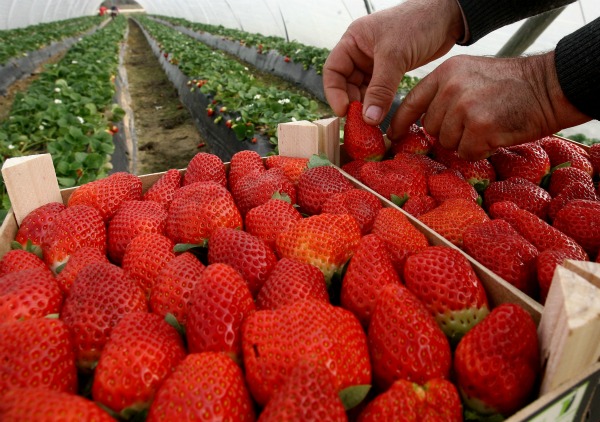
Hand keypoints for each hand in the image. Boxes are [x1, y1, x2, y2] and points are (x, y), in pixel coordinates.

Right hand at [323, 0, 464, 123]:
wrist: (447, 17)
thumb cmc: (417, 23)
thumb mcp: (395, 56)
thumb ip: (380, 89)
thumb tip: (369, 118)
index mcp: (353, 40)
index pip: (333, 71)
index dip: (335, 93)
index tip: (344, 112)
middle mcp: (360, 51)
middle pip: (346, 83)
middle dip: (353, 102)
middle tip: (361, 122)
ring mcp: (375, 61)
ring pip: (363, 89)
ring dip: (367, 105)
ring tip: (373, 121)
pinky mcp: (390, 69)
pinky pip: (378, 90)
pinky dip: (379, 102)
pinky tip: (384, 113)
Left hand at [389, 52, 590, 159]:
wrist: (549, 86)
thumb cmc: (512, 85)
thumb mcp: (471, 76)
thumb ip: (445, 94)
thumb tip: (425, 124)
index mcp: (445, 73)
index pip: (411, 102)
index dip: (400, 123)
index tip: (393, 137)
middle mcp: (450, 88)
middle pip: (431, 128)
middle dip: (448, 133)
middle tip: (474, 123)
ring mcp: (463, 107)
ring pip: (448, 143)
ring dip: (466, 142)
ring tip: (487, 126)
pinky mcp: (479, 127)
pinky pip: (466, 152)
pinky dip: (480, 150)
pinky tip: (495, 135)